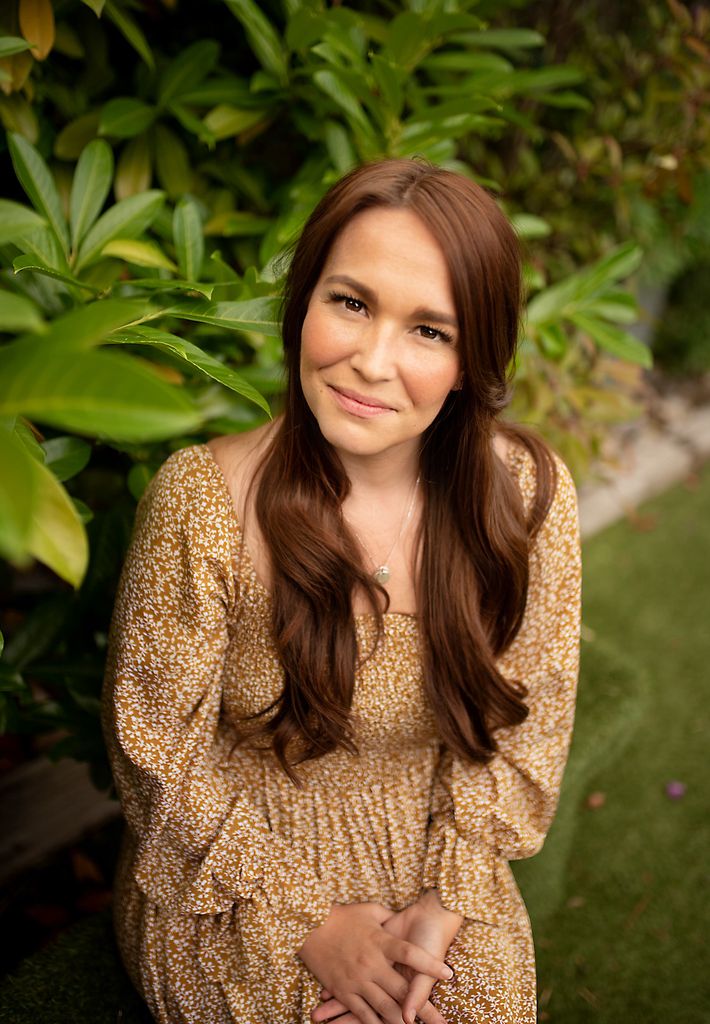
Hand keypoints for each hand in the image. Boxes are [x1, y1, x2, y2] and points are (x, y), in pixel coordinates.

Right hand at [298, 901, 453, 1023]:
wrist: (309, 924)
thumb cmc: (341, 915)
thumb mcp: (369, 911)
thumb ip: (387, 918)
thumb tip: (400, 918)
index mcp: (381, 941)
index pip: (411, 954)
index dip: (431, 965)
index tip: (448, 974)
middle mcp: (372, 964)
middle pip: (402, 991)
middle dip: (425, 1010)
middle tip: (441, 1022)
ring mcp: (357, 980)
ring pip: (385, 1009)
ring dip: (402, 1023)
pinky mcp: (343, 991)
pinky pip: (362, 1014)